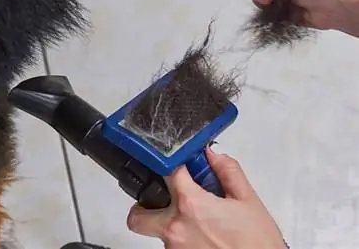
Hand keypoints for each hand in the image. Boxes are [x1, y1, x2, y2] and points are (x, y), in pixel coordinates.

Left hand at [127, 148, 286, 248]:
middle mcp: (175, 228)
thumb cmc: (257, 243)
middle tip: (164, 200)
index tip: (180, 164)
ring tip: (195, 222)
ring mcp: (173, 248)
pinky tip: (202, 236)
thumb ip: (228, 172)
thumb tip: (213, 156)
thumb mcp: (248, 200)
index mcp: (190, 204)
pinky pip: (170, 246)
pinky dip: (181, 239)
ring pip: (156, 232)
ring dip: (168, 223)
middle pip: (138, 215)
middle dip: (146, 205)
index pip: (165, 172)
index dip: (172, 163)